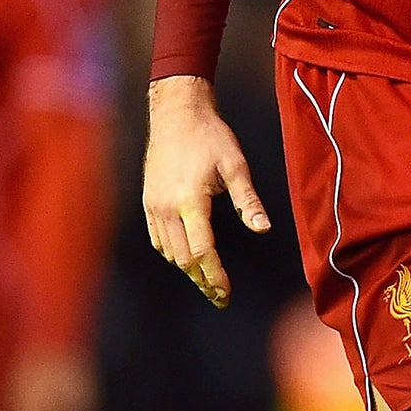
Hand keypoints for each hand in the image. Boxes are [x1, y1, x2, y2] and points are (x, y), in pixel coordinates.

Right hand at [142, 75, 269, 307]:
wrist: (176, 114)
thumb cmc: (211, 136)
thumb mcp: (235, 165)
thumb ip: (247, 200)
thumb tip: (263, 229)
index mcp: (190, 201)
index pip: (202, 251)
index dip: (214, 276)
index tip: (226, 293)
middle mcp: (166, 208)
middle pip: (183, 258)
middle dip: (202, 279)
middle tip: (221, 296)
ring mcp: (153, 206)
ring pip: (169, 251)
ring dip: (188, 269)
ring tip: (207, 282)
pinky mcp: (148, 202)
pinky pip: (158, 239)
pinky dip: (173, 253)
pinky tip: (187, 258)